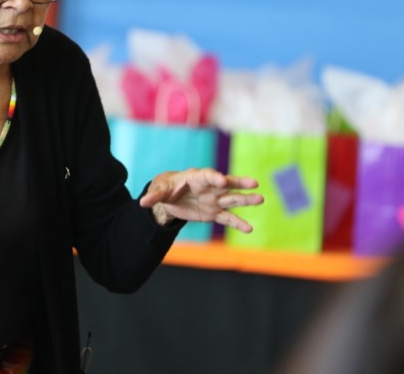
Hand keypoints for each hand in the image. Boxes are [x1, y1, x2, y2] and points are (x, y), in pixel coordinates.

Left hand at [139, 168, 263, 231]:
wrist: (170, 198)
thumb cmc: (166, 188)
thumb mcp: (158, 190)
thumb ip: (154, 196)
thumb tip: (143, 202)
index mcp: (196, 177)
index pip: (208, 175)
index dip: (215, 177)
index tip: (222, 180)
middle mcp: (210, 188)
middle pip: (227, 184)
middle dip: (240, 183)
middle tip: (254, 183)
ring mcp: (214, 200)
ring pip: (232, 199)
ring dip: (246, 200)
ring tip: (260, 199)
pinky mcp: (214, 213)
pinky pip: (228, 218)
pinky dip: (238, 223)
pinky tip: (249, 229)